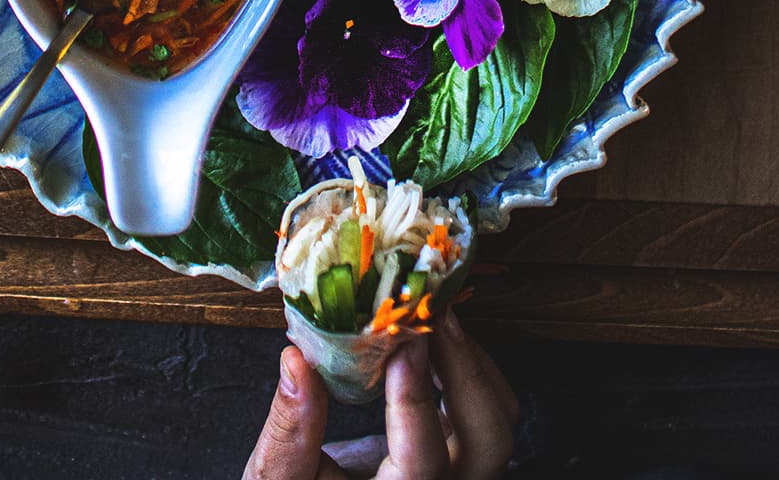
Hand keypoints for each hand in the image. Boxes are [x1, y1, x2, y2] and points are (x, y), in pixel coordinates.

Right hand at [242, 315, 518, 479]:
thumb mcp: (280, 479)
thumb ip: (289, 432)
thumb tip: (296, 361)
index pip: (423, 464)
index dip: (415, 401)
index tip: (402, 344)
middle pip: (488, 438)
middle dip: (464, 368)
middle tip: (431, 315)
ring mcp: (460, 477)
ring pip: (498, 420)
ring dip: (469, 362)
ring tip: (432, 318)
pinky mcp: (460, 457)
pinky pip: (486, 411)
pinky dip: (466, 369)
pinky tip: (433, 341)